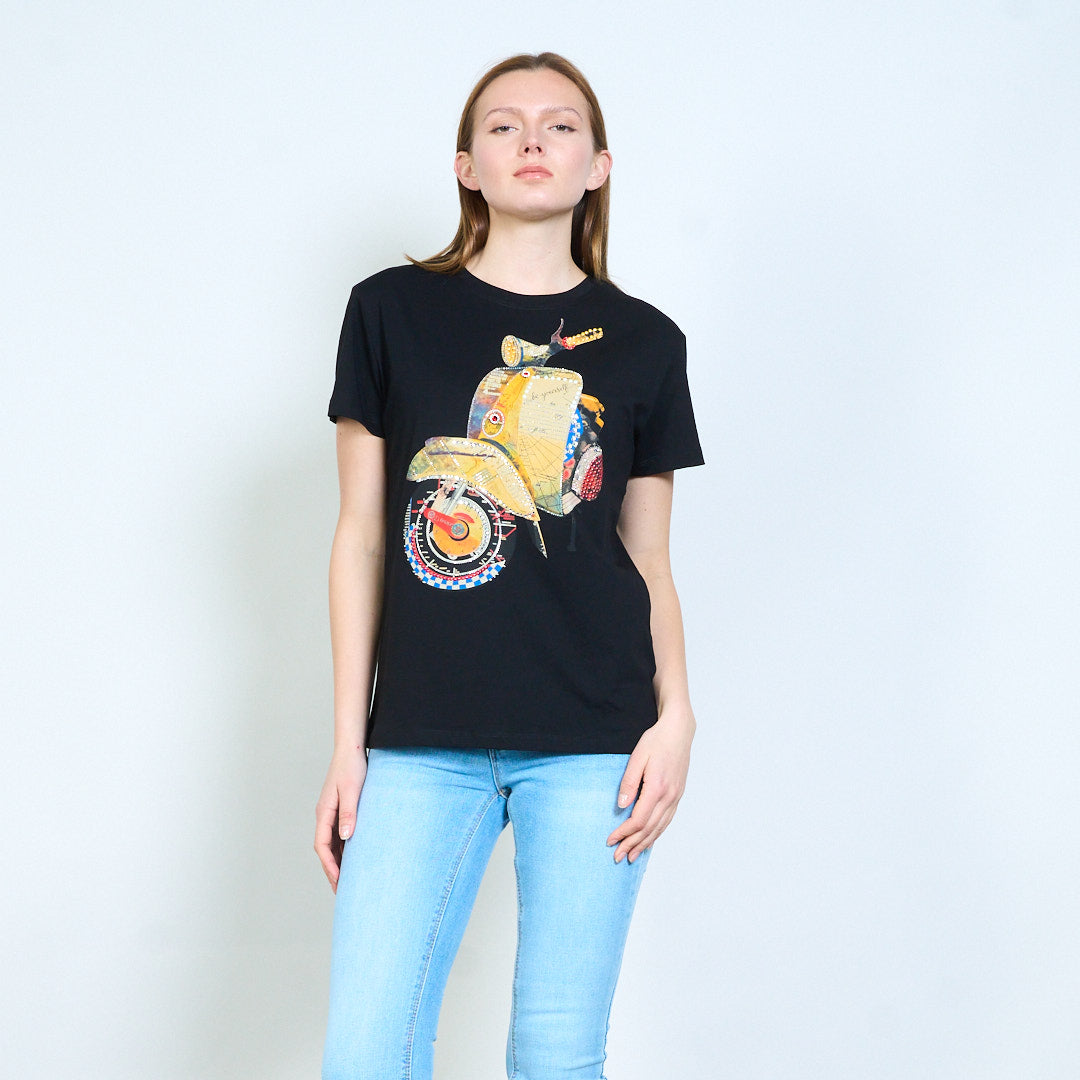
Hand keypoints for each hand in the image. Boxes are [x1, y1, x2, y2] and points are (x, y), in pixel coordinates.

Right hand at [314, 746, 367, 891]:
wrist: (353, 748)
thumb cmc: (352, 767)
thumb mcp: (351, 791)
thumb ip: (348, 813)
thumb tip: (346, 837)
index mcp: (324, 812)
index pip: (322, 846)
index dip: (329, 865)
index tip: (338, 881)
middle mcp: (325, 815)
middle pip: (325, 849)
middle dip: (332, 870)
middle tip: (341, 891)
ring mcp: (332, 812)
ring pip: (332, 843)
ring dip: (338, 861)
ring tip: (347, 881)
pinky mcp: (341, 809)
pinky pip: (340, 835)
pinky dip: (344, 849)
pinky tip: (354, 858)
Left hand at [607, 707, 694, 862]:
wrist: (679, 731)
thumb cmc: (657, 740)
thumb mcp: (637, 757)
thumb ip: (628, 782)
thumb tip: (621, 806)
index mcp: (657, 788)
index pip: (638, 820)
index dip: (624, 833)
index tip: (610, 840)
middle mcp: (669, 796)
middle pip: (649, 828)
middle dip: (632, 844)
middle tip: (617, 857)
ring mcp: (676, 797)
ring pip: (659, 828)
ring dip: (645, 843)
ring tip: (632, 856)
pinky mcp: (678, 795)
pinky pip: (667, 820)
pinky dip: (657, 834)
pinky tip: (649, 840)